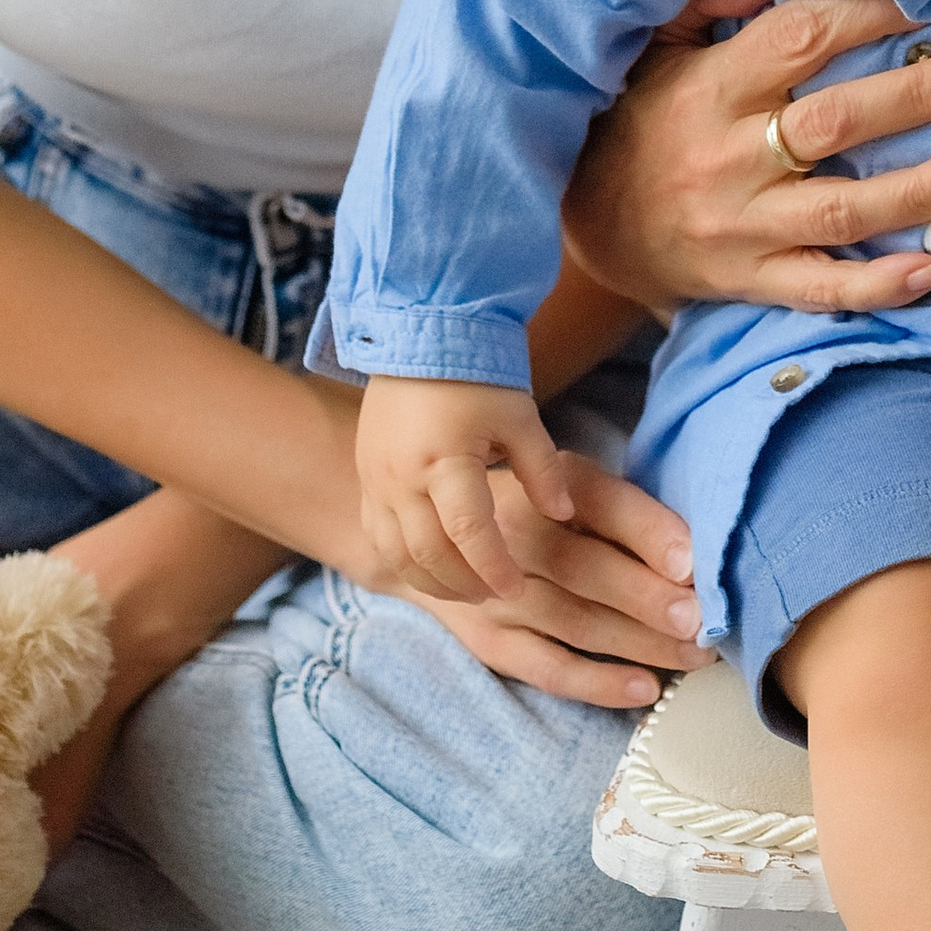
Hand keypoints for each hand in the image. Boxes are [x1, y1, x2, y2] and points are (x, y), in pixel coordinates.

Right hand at [356, 375, 574, 603]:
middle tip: (497, 595)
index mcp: (443, 458)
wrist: (419, 335)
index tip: (517, 588)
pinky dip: (404, 562)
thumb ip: (542, 469)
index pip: (467, 532)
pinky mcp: (366, 479)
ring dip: (433, 580)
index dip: (493, 567)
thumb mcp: (520, 416)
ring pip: (397, 553)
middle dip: (465, 583)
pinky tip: (432, 570)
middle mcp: (400, 477)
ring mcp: (375, 481)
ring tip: (469, 590)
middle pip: (428, 553)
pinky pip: (378, 537)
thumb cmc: (478, 374)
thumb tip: (563, 516)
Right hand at [410, 456, 712, 712]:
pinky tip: (645, 688)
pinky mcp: (488, 638)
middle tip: (703, 622)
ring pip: (575, 621)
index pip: (602, 503)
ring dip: (640, 643)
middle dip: (648, 598)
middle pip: (586, 568)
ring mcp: (498, 590)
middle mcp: (517, 532)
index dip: (647, 531)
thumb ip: (627, 510)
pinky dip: (597, 681)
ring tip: (695, 656)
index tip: (692, 562)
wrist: (438, 533)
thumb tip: (696, 553)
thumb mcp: (578, 483)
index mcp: (550, 483)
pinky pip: (547, 666)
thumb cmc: (537, 503)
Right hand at [563, 0, 930, 317]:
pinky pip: (819, 287)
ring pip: (840, 209)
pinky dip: (876, 284)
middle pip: (834, 123)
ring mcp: (741, 226)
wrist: (590, 229)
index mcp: (710, 88)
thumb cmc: (644, 121)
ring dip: (921, 191)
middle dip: (916, 98)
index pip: (799, 40)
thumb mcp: (657, 49)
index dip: (869, 15)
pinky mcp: (751, 281)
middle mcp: (728, 157)